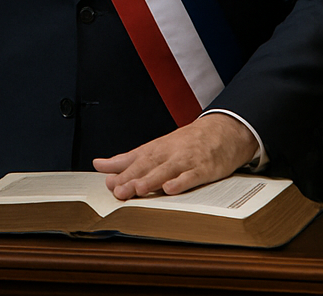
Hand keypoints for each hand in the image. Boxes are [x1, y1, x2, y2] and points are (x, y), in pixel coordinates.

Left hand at [92, 114, 258, 199]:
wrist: (223, 130)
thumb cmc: (186, 143)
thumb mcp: (154, 148)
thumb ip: (126, 159)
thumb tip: (99, 165)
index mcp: (156, 149)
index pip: (135, 160)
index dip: (121, 172)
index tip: (108, 182)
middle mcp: (169, 153)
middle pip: (149, 165)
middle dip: (133, 178)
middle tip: (118, 191)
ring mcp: (187, 160)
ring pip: (167, 170)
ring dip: (152, 179)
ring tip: (138, 189)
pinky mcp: (205, 168)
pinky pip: (192, 175)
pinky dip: (182, 181)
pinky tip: (171, 188)